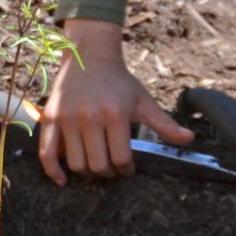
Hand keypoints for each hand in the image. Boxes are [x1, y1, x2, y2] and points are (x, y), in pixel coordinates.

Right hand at [37, 19, 193, 184]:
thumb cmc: (119, 81)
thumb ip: (165, 124)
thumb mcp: (143, 100)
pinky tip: (62, 180)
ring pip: (76, 163)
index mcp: (115, 114)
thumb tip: (189, 139)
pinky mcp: (51, 119)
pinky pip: (46, 152)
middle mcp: (89, 117)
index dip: (126, 169)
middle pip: (98, 165)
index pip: (121, 158)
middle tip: (113, 167)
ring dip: (87, 172)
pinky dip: (53, 171)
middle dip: (108, 173)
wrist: (90, 56)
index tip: (128, 167)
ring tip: (95, 165)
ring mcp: (68, 119)